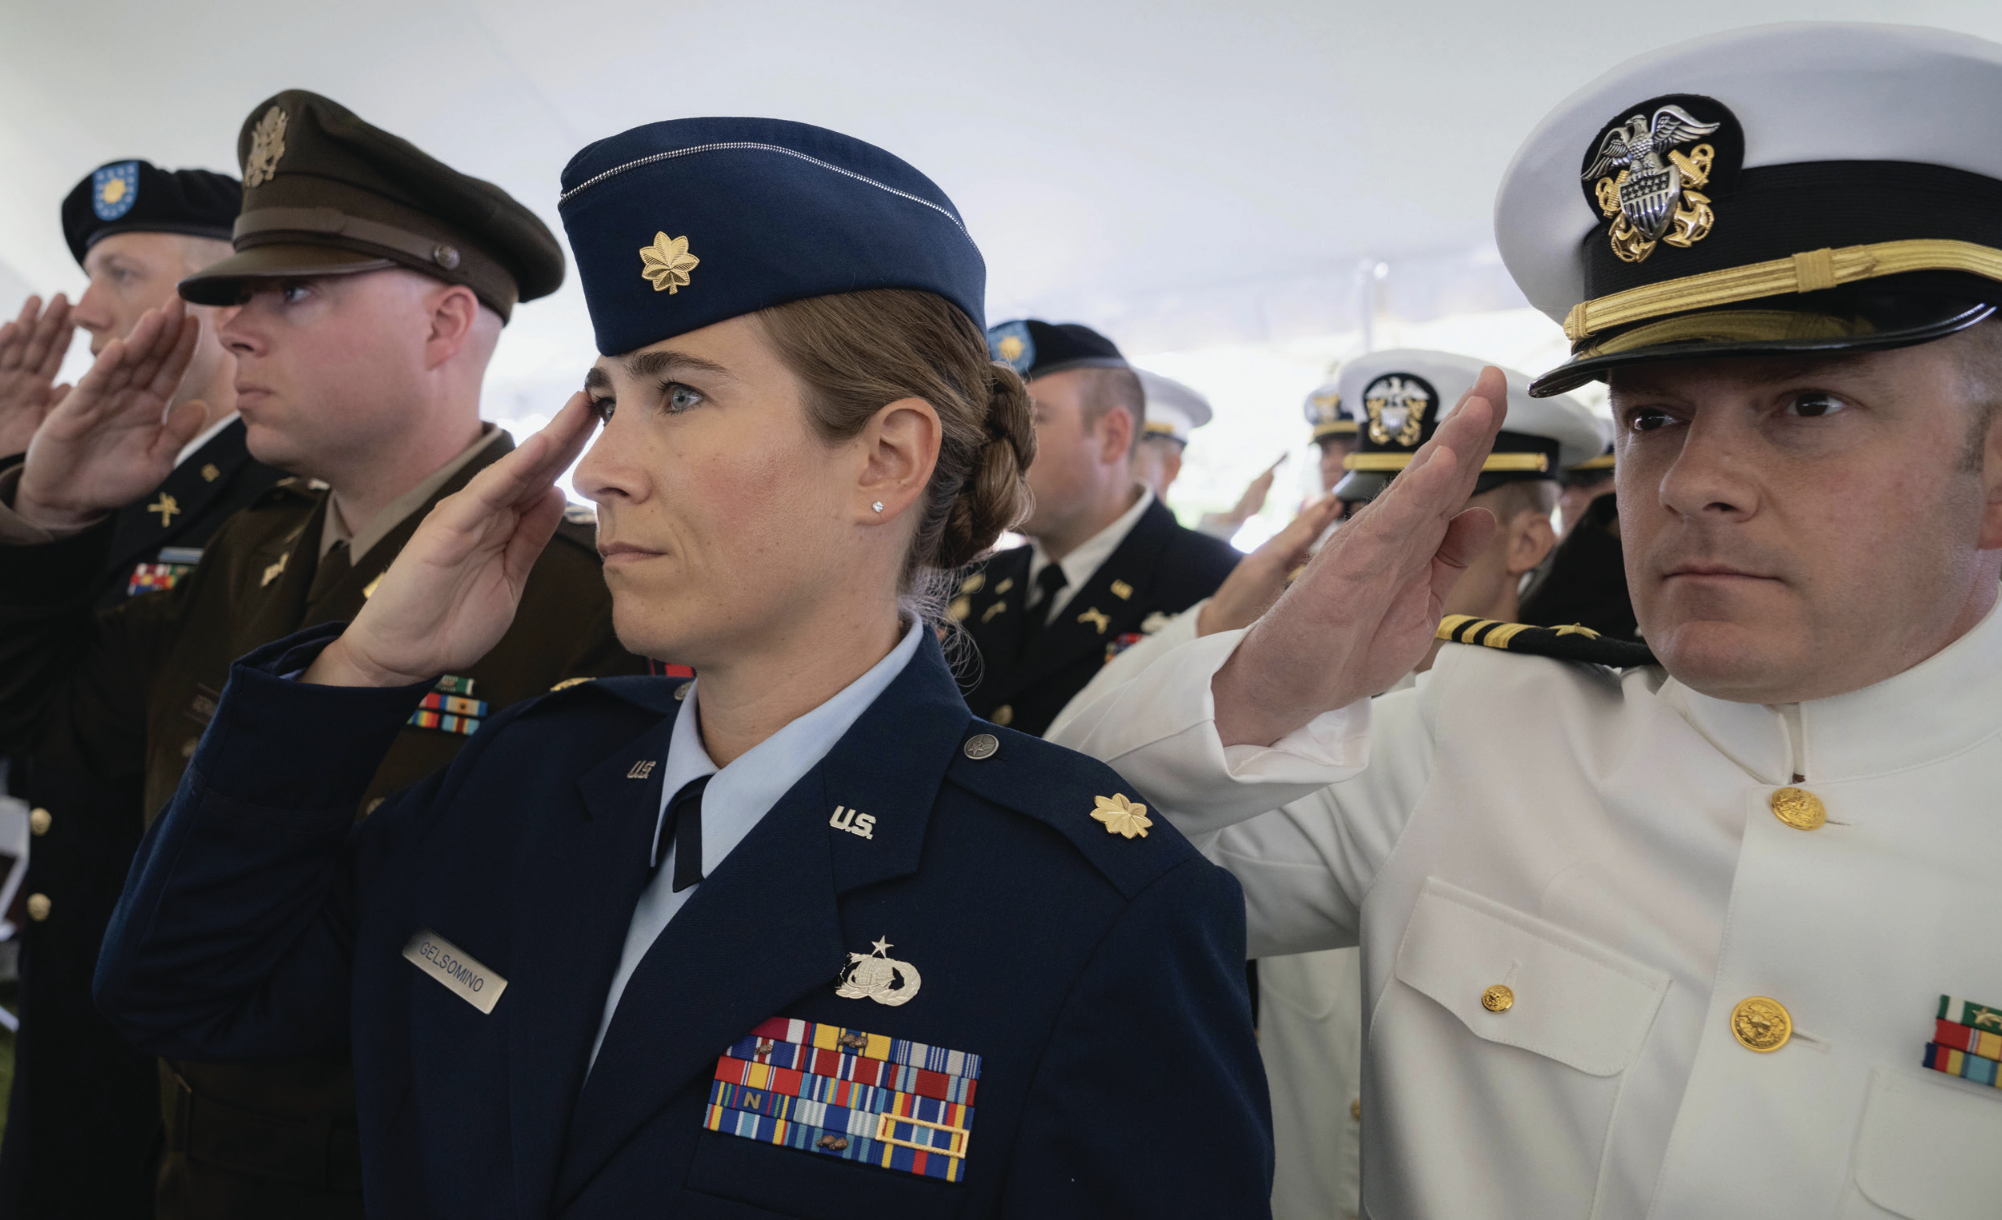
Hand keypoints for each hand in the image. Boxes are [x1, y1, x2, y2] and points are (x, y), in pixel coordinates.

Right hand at [0, 294, 76, 455]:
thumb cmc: (10, 448)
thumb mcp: (40, 426)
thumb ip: (57, 403)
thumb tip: (75, 385)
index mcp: (33, 386)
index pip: (53, 355)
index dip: (65, 334)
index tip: (80, 313)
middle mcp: (16, 379)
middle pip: (36, 344)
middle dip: (49, 320)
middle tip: (66, 295)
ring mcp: (0, 380)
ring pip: (15, 347)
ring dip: (27, 324)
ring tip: (40, 299)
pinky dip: (2, 345)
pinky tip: (12, 328)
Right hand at [15, 299, 203, 530]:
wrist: (71, 501)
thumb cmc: (114, 481)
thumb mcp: (155, 463)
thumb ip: (177, 437)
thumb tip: (202, 408)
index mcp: (150, 407)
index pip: (170, 371)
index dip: (182, 347)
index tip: (198, 322)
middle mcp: (127, 396)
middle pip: (149, 357)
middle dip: (164, 330)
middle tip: (180, 300)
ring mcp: (101, 399)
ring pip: (124, 363)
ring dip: (140, 339)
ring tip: (157, 315)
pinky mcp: (75, 410)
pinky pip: (94, 385)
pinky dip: (106, 367)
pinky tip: (121, 348)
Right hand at [306, 394, 599, 687]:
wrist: (402, 654)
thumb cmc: (451, 620)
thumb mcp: (509, 578)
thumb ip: (530, 538)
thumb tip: (557, 496)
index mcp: (502, 524)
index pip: (545, 480)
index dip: (574, 454)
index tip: (607, 427)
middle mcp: (484, 511)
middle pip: (535, 465)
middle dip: (569, 433)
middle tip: (601, 398)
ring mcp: (465, 515)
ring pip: (515, 470)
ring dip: (550, 439)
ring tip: (579, 409)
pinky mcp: (446, 528)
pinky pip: (486, 493)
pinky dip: (514, 469)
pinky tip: (542, 447)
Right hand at [1211, 368, 1508, 746]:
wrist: (1288, 687)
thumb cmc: (1342, 649)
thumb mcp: (1420, 607)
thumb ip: (1448, 561)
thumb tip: (1482, 516)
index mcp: (1410, 541)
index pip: (1451, 483)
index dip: (1478, 441)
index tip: (1499, 397)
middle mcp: (1390, 533)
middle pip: (1437, 470)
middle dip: (1469, 424)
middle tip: (1494, 377)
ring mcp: (1368, 544)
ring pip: (1417, 486)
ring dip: (1451, 443)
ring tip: (1479, 404)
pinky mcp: (1348, 565)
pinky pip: (1389, 524)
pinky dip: (1417, 493)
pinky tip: (1442, 464)